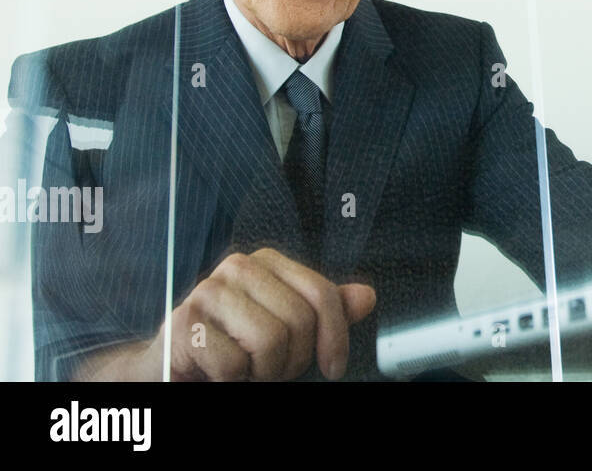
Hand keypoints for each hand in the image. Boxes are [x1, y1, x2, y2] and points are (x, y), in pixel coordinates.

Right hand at [78, 248, 375, 380]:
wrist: (175, 366)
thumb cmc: (235, 345)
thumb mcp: (287, 327)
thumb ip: (324, 311)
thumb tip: (366, 297)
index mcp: (267, 262)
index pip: (321, 293)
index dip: (336, 336)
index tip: (333, 366)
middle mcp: (237, 267)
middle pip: (298, 320)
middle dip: (293, 359)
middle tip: (272, 369)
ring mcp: (207, 292)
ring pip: (269, 341)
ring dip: (263, 372)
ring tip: (248, 370)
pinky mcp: (182, 325)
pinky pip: (234, 364)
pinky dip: (233, 380)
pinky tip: (220, 372)